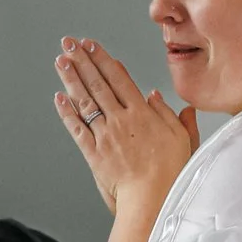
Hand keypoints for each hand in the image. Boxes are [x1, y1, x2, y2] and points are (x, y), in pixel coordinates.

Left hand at [53, 37, 197, 215]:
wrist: (153, 197)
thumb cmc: (171, 172)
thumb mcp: (182, 138)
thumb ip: (170, 114)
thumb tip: (156, 95)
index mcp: (142, 114)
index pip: (119, 78)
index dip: (103, 59)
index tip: (91, 45)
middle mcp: (121, 120)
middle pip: (98, 84)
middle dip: (82, 61)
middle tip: (69, 43)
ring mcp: (105, 135)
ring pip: (85, 101)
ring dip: (71, 79)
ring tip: (61, 61)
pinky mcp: (94, 153)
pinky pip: (77, 128)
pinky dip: (67, 112)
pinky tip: (59, 98)